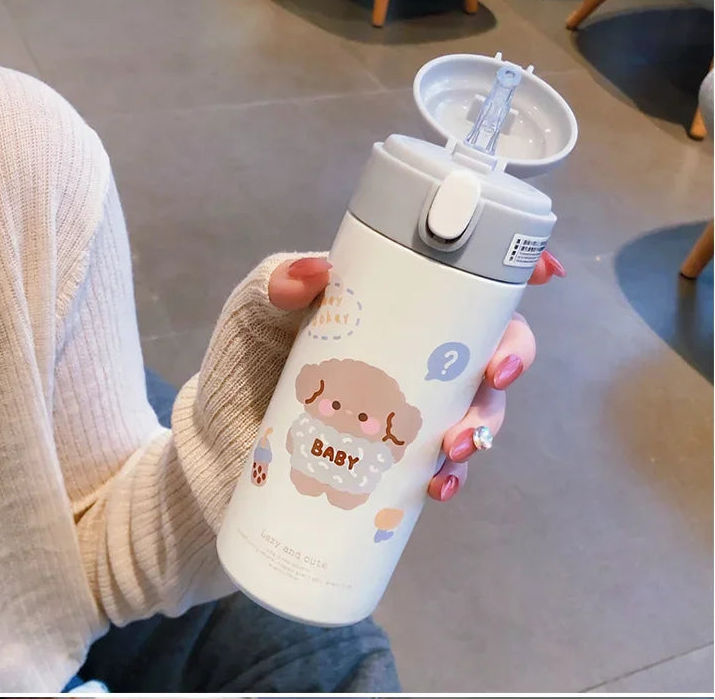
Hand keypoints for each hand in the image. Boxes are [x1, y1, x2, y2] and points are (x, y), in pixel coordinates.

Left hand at [269, 252, 565, 502]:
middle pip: (486, 347)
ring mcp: (409, 408)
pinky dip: (451, 477)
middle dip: (510, 359)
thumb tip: (315, 274)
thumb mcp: (256, 313)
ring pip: (475, 408)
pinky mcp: (396, 458)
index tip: (544, 274)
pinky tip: (437, 489)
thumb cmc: (244, 363)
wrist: (220, 442)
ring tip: (453, 448)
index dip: (511, 275)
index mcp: (392, 307)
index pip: (461, 283)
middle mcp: (412, 355)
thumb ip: (276, 285)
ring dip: (484, 426)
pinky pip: (443, 464)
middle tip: (494, 377)